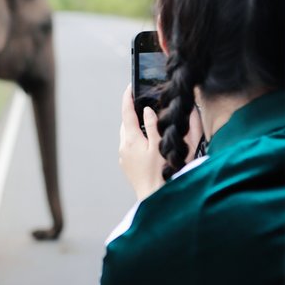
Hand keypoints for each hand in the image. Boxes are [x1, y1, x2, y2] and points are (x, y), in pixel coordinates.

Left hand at [119, 85, 164, 200]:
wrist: (154, 197)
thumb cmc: (160, 172)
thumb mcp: (159, 146)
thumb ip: (153, 126)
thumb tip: (147, 110)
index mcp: (131, 139)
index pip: (127, 112)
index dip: (128, 98)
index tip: (129, 87)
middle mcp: (124, 146)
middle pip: (126, 124)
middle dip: (133, 113)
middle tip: (143, 105)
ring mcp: (123, 157)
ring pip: (127, 136)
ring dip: (135, 129)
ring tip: (149, 126)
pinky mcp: (126, 165)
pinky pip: (129, 147)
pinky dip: (136, 141)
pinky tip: (148, 145)